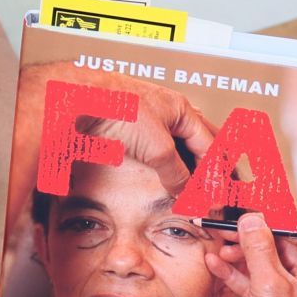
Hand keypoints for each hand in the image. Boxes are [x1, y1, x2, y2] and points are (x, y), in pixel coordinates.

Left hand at [16, 62, 218, 196]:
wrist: (80, 99)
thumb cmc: (118, 107)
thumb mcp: (158, 148)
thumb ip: (176, 173)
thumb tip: (186, 192)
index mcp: (182, 109)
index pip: (211, 146)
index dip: (216, 174)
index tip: (217, 197)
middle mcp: (168, 111)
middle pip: (200, 142)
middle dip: (211, 167)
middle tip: (216, 190)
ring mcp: (148, 117)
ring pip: (178, 145)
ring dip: (188, 166)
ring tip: (194, 188)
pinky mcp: (128, 127)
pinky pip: (156, 148)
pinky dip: (166, 163)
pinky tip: (163, 174)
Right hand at [204, 213, 296, 296]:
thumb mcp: (270, 284)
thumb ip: (260, 249)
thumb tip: (252, 220)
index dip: (278, 221)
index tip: (255, 211)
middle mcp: (292, 279)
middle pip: (271, 245)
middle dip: (249, 234)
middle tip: (228, 225)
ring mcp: (273, 291)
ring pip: (254, 260)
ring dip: (236, 250)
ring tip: (219, 244)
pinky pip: (241, 278)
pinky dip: (227, 269)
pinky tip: (215, 262)